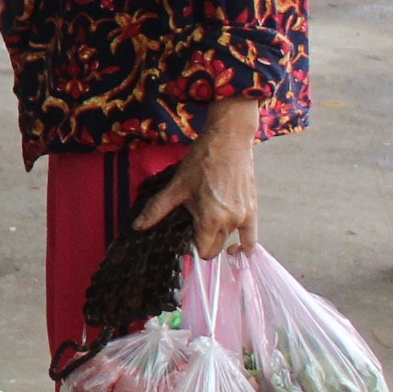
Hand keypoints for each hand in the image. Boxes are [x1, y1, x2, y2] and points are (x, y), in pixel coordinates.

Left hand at [134, 99, 260, 257]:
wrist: (229, 140)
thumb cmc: (201, 161)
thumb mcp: (176, 186)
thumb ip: (157, 209)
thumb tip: (138, 226)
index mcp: (211, 219)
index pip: (202, 251)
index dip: (191, 247)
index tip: (183, 236)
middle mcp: (231, 222)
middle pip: (215, 247)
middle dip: (202, 243)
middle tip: (192, 226)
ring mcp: (244, 217)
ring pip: (228, 239)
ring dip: (218, 236)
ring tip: (207, 221)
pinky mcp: (253, 210)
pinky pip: (252, 237)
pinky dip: (245, 245)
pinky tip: (238, 250)